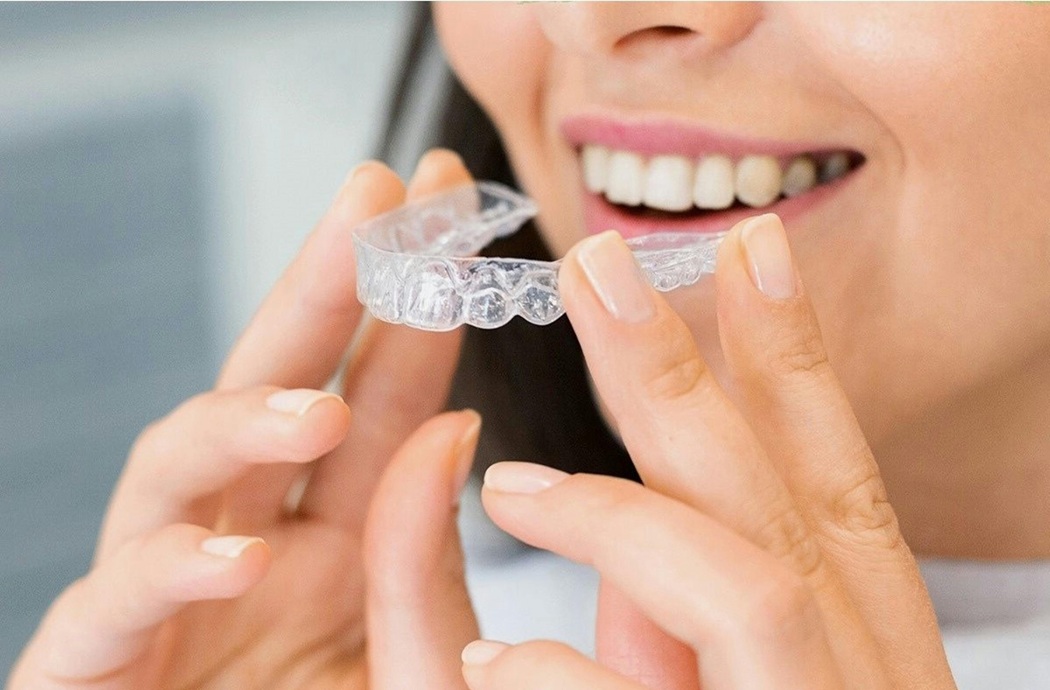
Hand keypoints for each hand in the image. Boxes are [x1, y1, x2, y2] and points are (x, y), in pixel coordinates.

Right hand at [7, 150, 481, 689]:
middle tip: (377, 193)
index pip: (379, 397)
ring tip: (313, 409)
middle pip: (276, 389)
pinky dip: (164, 577)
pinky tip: (231, 559)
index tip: (449, 201)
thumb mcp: (416, 664)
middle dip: (323, 287)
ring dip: (239, 425)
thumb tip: (454, 424)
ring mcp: (168, 605)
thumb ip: (429, 560)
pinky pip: (108, 613)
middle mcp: (249, 550)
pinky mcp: (94, 680)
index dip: (411, 300)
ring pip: (175, 472)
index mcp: (337, 544)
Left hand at [462, 215, 956, 688]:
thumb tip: (620, 495)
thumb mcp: (736, 689)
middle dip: (685, 372)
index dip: (796, 356)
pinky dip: (556, 668)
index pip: (838, 475)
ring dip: (617, 516)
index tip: (752, 247)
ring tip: (508, 486)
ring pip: (749, 583)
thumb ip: (684, 609)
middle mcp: (865, 671)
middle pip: (786, 495)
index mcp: (866, 640)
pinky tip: (491, 662)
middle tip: (599, 267)